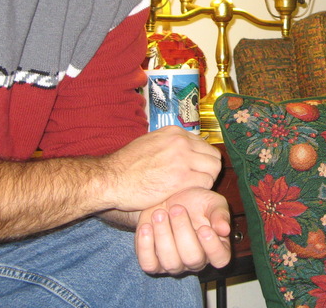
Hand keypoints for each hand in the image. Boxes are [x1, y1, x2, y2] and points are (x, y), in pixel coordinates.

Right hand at [102, 127, 221, 211]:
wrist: (111, 179)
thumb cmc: (126, 165)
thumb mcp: (149, 143)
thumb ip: (169, 144)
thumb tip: (183, 147)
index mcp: (174, 133)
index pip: (204, 144)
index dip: (202, 159)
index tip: (195, 169)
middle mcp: (181, 142)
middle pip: (214, 156)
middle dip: (209, 169)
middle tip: (198, 180)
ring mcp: (182, 159)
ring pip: (214, 169)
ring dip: (206, 180)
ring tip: (193, 187)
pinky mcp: (181, 178)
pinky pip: (205, 183)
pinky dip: (200, 190)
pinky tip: (187, 193)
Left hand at [135, 188, 230, 274]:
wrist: (167, 197)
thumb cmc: (194, 201)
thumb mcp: (212, 201)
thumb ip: (221, 214)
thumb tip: (224, 230)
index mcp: (216, 247)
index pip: (220, 258)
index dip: (212, 246)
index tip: (204, 228)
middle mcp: (196, 261)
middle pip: (193, 259)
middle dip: (183, 232)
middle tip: (176, 209)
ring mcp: (174, 264)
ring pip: (170, 262)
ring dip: (163, 236)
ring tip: (159, 214)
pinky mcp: (153, 263)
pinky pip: (149, 263)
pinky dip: (146, 246)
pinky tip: (146, 227)